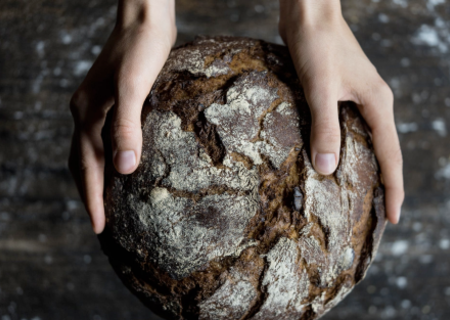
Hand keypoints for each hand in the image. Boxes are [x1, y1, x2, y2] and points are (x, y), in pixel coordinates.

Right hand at [68, 0, 176, 233]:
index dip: (93, 199)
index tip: (100, 228)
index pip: (87, 167)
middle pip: (82, 163)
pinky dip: (108, 158)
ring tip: (107, 202)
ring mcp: (97, 106)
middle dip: (90, 195)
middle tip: (101, 223)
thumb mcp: (134, 88)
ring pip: (91, 152)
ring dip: (97, 179)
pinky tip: (123, 163)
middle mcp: (86, 113)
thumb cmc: (142, 50)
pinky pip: (104, 138)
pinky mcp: (112, 101)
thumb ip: (126, 126)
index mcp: (88, 115)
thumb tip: (123, 169)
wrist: (145, 19)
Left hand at [279, 0, 403, 223]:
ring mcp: (356, 97)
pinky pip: (347, 128)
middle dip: (383, 183)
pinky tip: (331, 158)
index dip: (393, 189)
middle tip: (377, 214)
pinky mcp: (338, 93)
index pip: (391, 156)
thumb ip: (325, 128)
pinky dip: (344, 147)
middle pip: (383, 151)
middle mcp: (372, 103)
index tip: (393, 218)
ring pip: (365, 140)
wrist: (308, 13)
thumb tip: (327, 168)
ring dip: (363, 166)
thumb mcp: (320, 88)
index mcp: (376, 104)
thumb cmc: (316, 44)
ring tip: (357, 193)